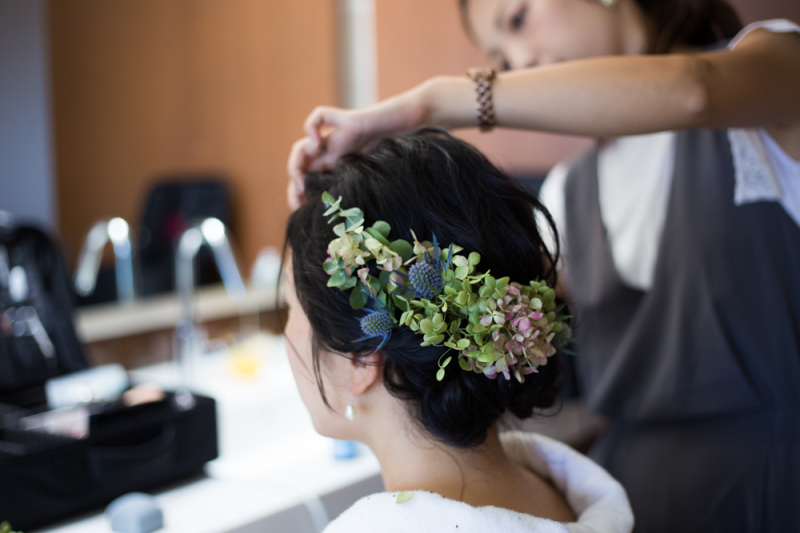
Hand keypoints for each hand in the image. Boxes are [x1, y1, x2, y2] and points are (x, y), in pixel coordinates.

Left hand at [287, 86, 429, 209]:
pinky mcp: (347, 119)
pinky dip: (311, 129)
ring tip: (300, 176)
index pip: (312, 179)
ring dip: (295, 161)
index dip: (302, 195)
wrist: (415, 122)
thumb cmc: (403, 151)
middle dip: (294, 183)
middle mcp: (336, 151)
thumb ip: (366, 196)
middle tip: (297, 200)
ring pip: (303, 143)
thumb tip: (357, 231)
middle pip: (302, 164)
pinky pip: (319, 116)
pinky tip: (318, 144)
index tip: (301, 211)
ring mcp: (339, 135)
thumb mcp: (380, 180)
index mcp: (342, 165)